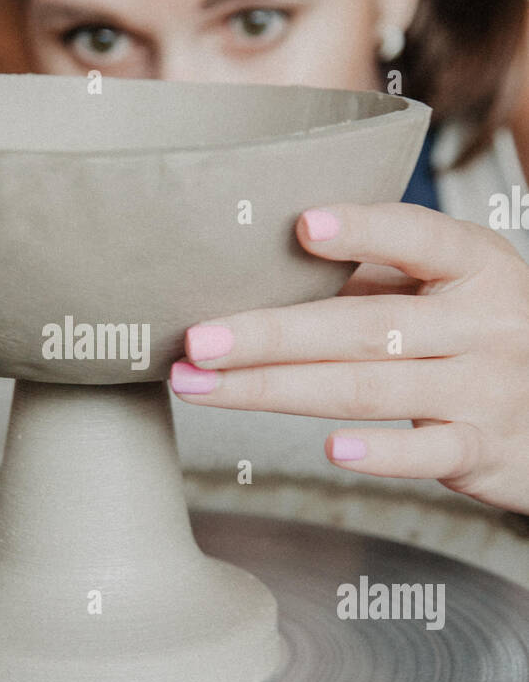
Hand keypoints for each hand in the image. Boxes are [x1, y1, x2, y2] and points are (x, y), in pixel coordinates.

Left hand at [170, 203, 528, 512]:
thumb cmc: (483, 339)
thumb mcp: (450, 292)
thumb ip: (376, 279)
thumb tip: (257, 270)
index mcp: (475, 266)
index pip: (419, 238)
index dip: (362, 231)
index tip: (300, 227)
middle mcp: (484, 323)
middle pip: (363, 326)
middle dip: (270, 334)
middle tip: (196, 340)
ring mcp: (486, 389)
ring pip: (370, 388)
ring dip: (276, 389)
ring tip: (205, 388)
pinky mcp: (484, 450)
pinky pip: (427, 452)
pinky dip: (380, 454)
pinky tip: (329, 451)